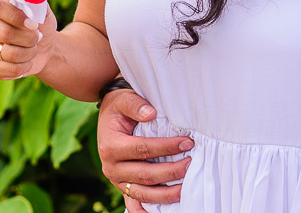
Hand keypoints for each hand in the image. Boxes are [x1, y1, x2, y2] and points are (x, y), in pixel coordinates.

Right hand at [0, 0, 57, 78]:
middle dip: (29, 39)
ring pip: (7, 53)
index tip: (34, 25)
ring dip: (28, 54)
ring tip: (33, 49)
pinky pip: (4, 70)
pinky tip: (26, 62)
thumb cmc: (41, 24)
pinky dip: (22, 68)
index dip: (18, 18)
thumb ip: (35, 1)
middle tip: (38, 38)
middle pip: (5, 33)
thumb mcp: (42, 9)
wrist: (42, 46)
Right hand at [98, 88, 192, 211]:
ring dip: (166, 193)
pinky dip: (146, 210)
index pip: (143, 149)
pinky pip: (134, 203)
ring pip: (143, 193)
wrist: (109, 116)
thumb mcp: (124, 99)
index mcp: (111, 146)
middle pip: (146, 174)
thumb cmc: (120, 107)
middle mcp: (111, 167)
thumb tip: (151, 114)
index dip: (167, 147)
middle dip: (171, 171)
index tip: (187, 143)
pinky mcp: (122, 187)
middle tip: (191, 163)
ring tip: (186, 188)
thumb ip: (136, 105)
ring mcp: (116, 181)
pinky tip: (164, 211)